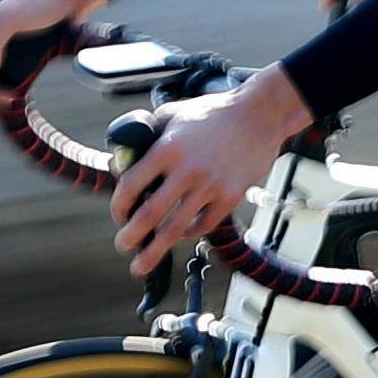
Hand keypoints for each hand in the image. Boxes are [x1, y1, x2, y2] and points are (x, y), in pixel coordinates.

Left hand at [111, 67, 313, 276]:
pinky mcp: (230, 196)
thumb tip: (126, 157)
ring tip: (141, 264)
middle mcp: (186, 170)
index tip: (118, 215)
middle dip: (130, 237)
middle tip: (122, 246)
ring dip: (154, 251)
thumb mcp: (173, 113)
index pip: (131, 185)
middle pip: (150, 215)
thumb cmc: (214, 113)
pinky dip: (188, 234)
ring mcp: (210, 186)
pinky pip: (204, 225)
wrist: (260, 115)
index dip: (119, 206)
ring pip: (175, 229)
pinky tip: (180, 235)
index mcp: (167, 149)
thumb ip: (147, 133)